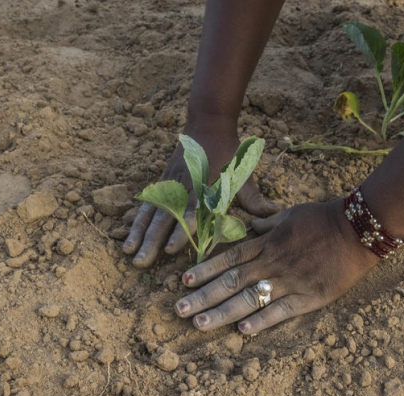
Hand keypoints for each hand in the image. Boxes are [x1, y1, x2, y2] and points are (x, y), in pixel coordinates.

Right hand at [122, 130, 279, 267]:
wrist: (207, 124)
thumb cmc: (229, 154)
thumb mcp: (244, 175)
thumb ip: (255, 200)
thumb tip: (275, 216)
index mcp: (206, 186)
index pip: (193, 211)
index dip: (183, 231)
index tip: (173, 249)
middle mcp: (185, 187)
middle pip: (166, 217)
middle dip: (153, 241)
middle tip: (143, 263)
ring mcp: (170, 185)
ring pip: (152, 212)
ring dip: (140, 235)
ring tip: (130, 254)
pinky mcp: (162, 184)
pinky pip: (146, 206)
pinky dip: (136, 223)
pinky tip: (128, 239)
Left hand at [174, 198, 380, 333]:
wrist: (359, 228)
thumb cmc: (323, 218)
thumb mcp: (289, 215)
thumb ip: (266, 226)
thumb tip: (247, 229)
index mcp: (267, 244)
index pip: (229, 258)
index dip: (205, 270)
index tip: (184, 282)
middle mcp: (273, 263)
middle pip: (231, 282)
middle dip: (203, 296)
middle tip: (179, 310)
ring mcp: (290, 281)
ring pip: (250, 299)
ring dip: (222, 313)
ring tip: (200, 325)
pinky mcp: (310, 297)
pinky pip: (282, 311)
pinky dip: (262, 321)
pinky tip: (243, 332)